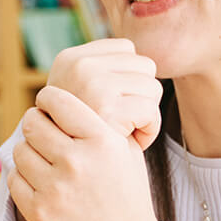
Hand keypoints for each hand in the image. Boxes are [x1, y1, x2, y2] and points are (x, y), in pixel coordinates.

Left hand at [10, 86, 158, 220]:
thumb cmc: (126, 195)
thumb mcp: (125, 152)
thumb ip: (97, 124)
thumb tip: (59, 102)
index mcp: (102, 141)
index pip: (58, 101)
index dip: (48, 99)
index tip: (48, 106)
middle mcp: (76, 162)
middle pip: (33, 123)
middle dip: (36, 124)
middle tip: (42, 131)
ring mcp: (55, 188)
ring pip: (20, 151)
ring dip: (29, 152)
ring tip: (43, 159)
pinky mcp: (39, 212)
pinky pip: (15, 179)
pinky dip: (24, 178)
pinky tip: (40, 181)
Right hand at [46, 39, 163, 150]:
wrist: (67, 172)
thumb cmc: (80, 137)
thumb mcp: (80, 95)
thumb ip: (101, 72)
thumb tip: (136, 54)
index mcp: (71, 58)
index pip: (127, 48)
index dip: (130, 76)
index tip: (119, 101)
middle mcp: (80, 66)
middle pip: (145, 66)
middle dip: (142, 94)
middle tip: (126, 119)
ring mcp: (92, 86)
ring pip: (153, 87)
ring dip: (147, 114)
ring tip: (128, 130)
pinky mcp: (108, 109)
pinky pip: (151, 111)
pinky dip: (150, 130)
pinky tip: (134, 141)